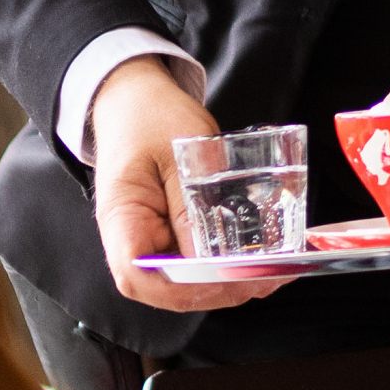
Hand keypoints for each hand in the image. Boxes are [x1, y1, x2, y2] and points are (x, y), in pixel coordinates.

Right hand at [90, 58, 285, 311]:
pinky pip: (192, 263)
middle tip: (262, 277)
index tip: (222, 279)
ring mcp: (149, 239)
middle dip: (214, 291)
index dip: (179, 288)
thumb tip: (209, 258)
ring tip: (268, 273)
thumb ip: (191, 205)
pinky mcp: (167, 235)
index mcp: (121, 214)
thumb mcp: (179, 151)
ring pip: (181, 283)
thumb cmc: (151, 116)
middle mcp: (129, 237)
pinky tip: (255, 264)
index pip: (136, 273)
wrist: (135, 98)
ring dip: (223, 285)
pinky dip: (222, 269)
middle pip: (163, 288)